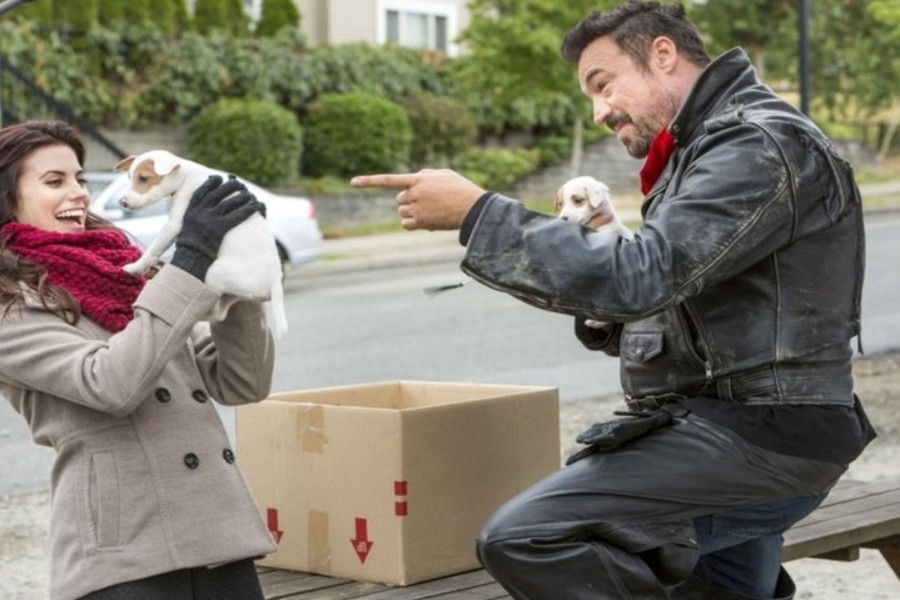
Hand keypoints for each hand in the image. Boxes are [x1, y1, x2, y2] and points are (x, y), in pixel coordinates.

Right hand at [171, 175, 262, 279]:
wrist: (191, 259)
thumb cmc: (191, 246)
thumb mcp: (187, 227)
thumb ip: (194, 216)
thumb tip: (204, 208)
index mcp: (191, 211)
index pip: (201, 191)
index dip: (211, 183)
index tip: (218, 178)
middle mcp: (200, 212)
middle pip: (217, 194)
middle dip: (229, 187)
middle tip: (238, 183)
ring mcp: (209, 220)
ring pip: (229, 203)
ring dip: (242, 197)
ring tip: (250, 194)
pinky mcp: (219, 228)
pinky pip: (236, 215)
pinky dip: (247, 209)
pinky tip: (256, 206)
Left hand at [350, 169, 485, 230]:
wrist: (473, 208)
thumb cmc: (461, 190)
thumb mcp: (444, 174)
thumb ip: (426, 174)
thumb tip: (414, 177)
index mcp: (418, 179)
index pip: (389, 179)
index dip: (369, 181)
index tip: (352, 183)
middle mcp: (414, 193)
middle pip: (399, 199)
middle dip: (409, 201)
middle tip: (427, 202)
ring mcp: (416, 208)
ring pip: (402, 212)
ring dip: (412, 212)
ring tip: (431, 211)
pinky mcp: (420, 222)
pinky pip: (405, 224)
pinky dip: (413, 224)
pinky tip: (427, 220)